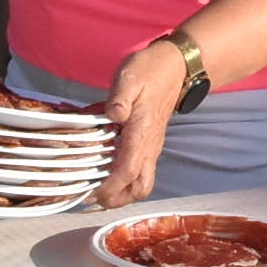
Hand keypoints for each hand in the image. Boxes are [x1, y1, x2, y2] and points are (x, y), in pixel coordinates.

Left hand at [93, 41, 186, 208]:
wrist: (176, 67)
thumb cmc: (150, 71)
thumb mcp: (130, 78)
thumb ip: (120, 98)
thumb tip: (113, 114)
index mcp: (142, 133)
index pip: (127, 172)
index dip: (109, 187)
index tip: (91, 192)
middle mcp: (149, 146)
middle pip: (139, 188)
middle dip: (116, 199)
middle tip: (92, 197)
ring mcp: (152, 148)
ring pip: (142, 184)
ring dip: (122, 195)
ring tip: (98, 191)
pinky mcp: (150, 145)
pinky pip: (140, 174)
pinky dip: (124, 183)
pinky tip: (106, 174)